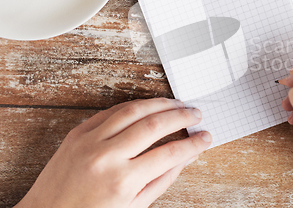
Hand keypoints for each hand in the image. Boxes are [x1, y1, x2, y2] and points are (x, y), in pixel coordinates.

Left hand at [15, 98, 211, 207]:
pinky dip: (135, 105)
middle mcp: (107, 157)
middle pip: (155, 125)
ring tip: (178, 104)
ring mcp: (90, 141)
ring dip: (161, 104)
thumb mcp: (133, 206)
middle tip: (196, 115)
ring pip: (134, 110)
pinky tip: (149, 106)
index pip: (170, 154)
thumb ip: (163, 179)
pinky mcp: (78, 132)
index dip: (193, 143)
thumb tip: (187, 156)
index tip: (205, 138)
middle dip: (182, 117)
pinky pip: (112, 110)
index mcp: (123, 182)